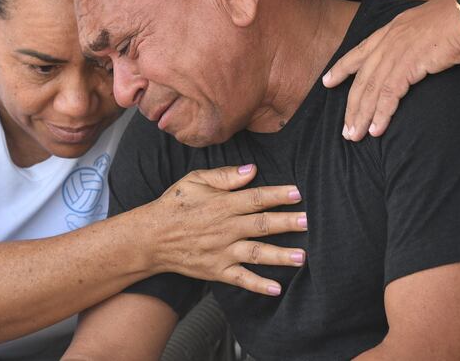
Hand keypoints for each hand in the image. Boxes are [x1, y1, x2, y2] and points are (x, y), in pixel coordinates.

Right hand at [141, 164, 305, 295]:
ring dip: (281, 255)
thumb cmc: (173, 206)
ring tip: (302, 256)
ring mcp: (221, 251)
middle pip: (262, 225)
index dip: (278, 195)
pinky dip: (258, 285)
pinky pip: (241, 278)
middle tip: (309, 221)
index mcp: (221, 204)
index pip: (255, 198)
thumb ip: (224, 175)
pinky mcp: (216, 270)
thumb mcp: (194, 180)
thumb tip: (252, 170)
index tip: (297, 193)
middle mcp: (225, 228)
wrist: (150, 238)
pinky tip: (276, 289)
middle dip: (288, 223)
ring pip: (256, 253)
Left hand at [322, 0, 459, 140]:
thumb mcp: (428, 23)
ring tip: (354, 135)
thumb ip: (416, 38)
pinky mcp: (408, 66)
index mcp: (391, 29)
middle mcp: (388, 41)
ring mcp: (396, 53)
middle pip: (361, 79)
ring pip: (370, 90)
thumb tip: (419, 49)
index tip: (327, 81)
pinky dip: (381, 114)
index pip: (359, 52)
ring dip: (362, 116)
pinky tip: (376, 129)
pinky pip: (388, 95)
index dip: (341, 68)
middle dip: (351, 106)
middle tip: (345, 128)